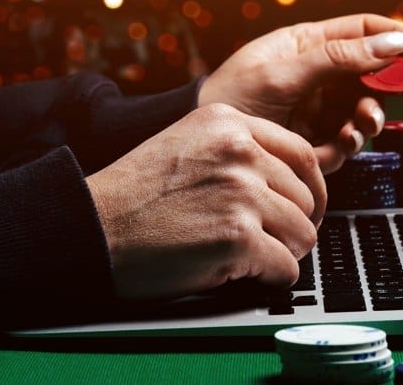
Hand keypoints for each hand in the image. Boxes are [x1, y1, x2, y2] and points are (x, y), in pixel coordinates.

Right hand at [84, 103, 324, 299]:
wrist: (92, 227)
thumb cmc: (135, 195)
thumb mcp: (187, 143)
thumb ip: (237, 150)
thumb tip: (289, 180)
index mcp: (229, 123)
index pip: (303, 153)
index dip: (310, 188)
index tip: (305, 207)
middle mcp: (240, 151)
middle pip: (305, 197)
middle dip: (293, 225)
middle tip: (270, 241)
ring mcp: (241, 193)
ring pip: (303, 233)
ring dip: (283, 253)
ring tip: (251, 258)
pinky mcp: (238, 237)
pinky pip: (285, 268)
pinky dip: (271, 279)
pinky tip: (244, 275)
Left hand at [198, 14, 402, 172]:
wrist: (205, 145)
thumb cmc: (233, 96)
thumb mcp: (285, 71)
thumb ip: (339, 57)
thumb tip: (393, 43)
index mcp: (308, 45)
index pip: (362, 32)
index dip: (397, 37)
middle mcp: (318, 76)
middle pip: (372, 73)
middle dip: (388, 84)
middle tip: (402, 92)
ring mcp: (317, 111)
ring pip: (364, 110)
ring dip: (371, 116)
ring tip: (363, 121)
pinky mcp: (313, 144)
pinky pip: (347, 142)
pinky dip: (351, 142)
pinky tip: (343, 141)